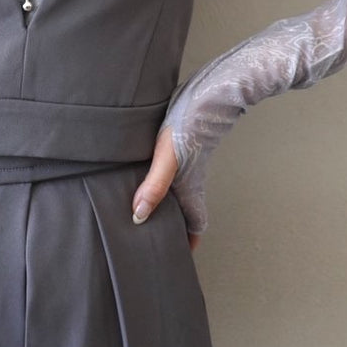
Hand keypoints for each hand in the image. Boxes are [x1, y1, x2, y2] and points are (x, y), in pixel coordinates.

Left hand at [131, 124, 200, 251]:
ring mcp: (187, 163)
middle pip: (185, 210)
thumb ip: (154, 186)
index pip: (196, 224)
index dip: (188, 242)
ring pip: (178, 191)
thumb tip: (139, 216)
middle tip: (153, 234)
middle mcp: (191, 179)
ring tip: (142, 207)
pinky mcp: (179, 147)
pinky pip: (169, 171)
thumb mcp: (168, 158)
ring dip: (164, 201)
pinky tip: (141, 172)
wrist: (207, 92)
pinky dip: (157, 179)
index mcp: (191, 187)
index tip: (176, 254)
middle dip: (173, 225)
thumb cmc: (190, 125)